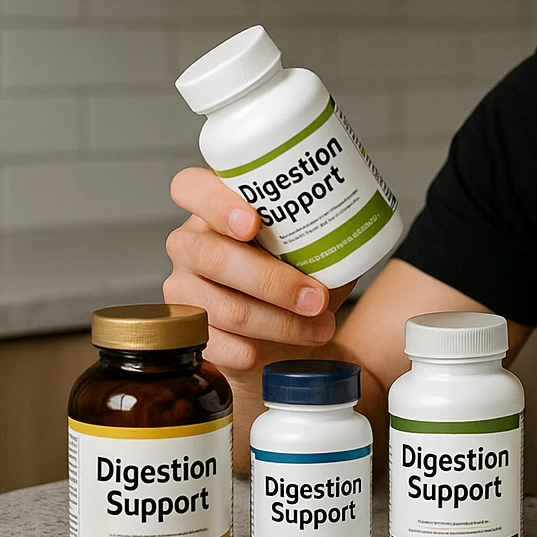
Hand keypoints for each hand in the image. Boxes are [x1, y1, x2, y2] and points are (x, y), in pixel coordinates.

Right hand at [164, 167, 354, 376]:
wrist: (288, 334)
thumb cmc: (299, 276)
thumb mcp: (314, 248)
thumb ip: (324, 232)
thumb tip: (355, 225)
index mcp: (214, 209)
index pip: (191, 187)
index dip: (216, 203)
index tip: (253, 223)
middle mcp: (189, 244)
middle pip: (214, 257)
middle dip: (274, 282)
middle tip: (317, 297)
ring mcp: (181, 288)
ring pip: (225, 307)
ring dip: (281, 322)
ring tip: (320, 326)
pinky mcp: (185, 331)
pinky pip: (216, 342)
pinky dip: (257, 348)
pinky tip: (280, 349)